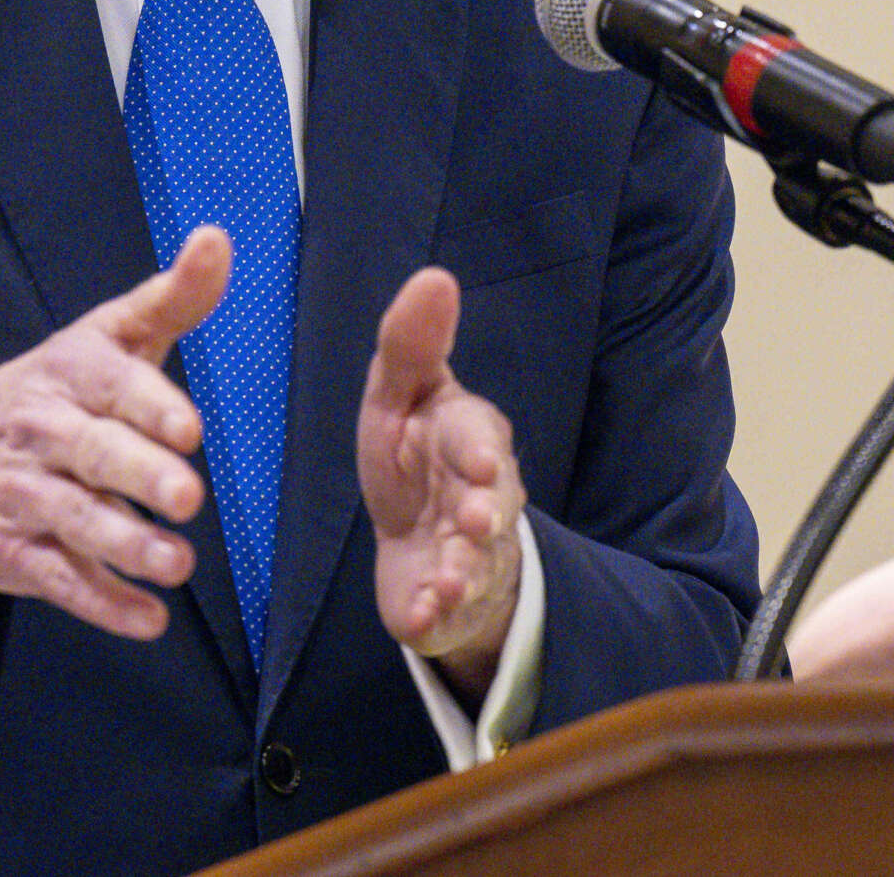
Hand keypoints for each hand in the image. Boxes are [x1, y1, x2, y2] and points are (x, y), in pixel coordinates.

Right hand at [0, 226, 228, 640]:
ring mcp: (26, 496)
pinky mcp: (17, 553)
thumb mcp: (106, 336)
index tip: (188, 428)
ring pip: (76, 522)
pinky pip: (61, 580)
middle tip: (186, 496)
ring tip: (177, 564)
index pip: (110, 385)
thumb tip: (217, 239)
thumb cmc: (55, 390)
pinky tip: (149, 619)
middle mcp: (44, 433)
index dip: (149, 406)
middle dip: (138, 476)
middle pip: (93, 456)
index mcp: (70, 374)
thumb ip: (171, 297)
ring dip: (127, 546)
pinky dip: (104, 604)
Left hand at [357, 267, 525, 701]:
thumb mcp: (400, 398)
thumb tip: (436, 276)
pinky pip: (450, 614)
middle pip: (492, 506)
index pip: (480, 438)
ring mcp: (471, 556)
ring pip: (478, 564)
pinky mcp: (451, 605)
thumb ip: (411, 345)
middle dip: (485, 513)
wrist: (417, 547)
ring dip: (465, 571)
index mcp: (469, 441)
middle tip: (473, 520)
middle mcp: (482, 499)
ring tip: (449, 580)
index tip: (482, 463)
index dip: (480, 451)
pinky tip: (422, 617)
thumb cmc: (412, 459)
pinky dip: (437, 616)